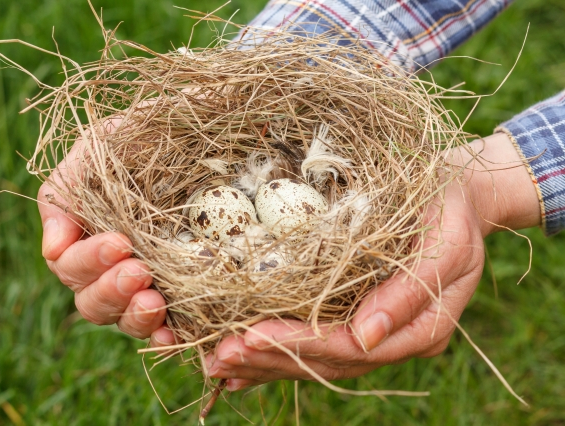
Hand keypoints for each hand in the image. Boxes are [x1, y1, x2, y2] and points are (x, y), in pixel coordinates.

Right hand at [37, 121, 173, 342]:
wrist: (208, 125)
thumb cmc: (149, 131)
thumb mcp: (102, 146)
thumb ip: (67, 189)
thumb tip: (53, 249)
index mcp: (89, 233)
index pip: (70, 266)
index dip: (87, 262)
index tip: (118, 242)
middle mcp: (116, 263)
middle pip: (92, 301)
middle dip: (110, 290)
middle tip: (137, 270)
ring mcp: (151, 280)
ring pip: (125, 318)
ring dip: (135, 316)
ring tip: (154, 300)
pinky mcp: (187, 289)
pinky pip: (169, 325)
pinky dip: (165, 335)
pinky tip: (171, 333)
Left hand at [205, 133, 541, 390]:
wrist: (459, 197)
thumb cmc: (451, 212)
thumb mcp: (447, 244)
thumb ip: (410, 293)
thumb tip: (367, 337)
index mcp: (419, 329)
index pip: (349, 348)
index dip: (298, 344)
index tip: (250, 336)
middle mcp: (391, 338)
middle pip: (324, 361)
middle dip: (269, 358)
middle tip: (219, 357)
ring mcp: (373, 330)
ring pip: (314, 358)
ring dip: (265, 361)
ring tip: (217, 362)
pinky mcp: (356, 314)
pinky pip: (314, 340)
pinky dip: (277, 350)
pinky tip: (243, 360)